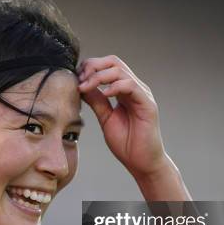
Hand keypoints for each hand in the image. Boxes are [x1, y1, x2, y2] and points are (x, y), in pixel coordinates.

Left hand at [79, 55, 170, 179]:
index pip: (107, 66)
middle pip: (114, 62)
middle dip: (93, 66)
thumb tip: (82, 86)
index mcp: (124, 90)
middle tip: (79, 78)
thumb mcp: (105, 118)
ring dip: (99, 76)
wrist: (142, 162)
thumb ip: (96, 101)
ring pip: (120, 70)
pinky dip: (115, 86)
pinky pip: (131, 86)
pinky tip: (104, 94)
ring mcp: (142, 94)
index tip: (76, 78)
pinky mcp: (148, 104)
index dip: (90, 67)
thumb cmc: (126, 143)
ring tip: (86, 86)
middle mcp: (134, 88)